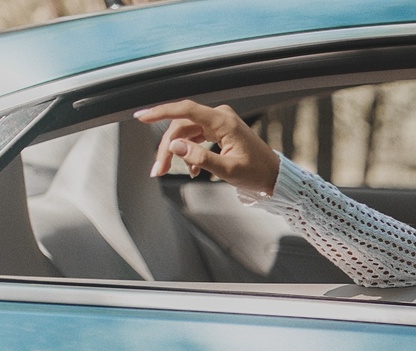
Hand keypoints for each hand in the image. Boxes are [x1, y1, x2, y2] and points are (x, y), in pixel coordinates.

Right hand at [133, 100, 279, 195]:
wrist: (274, 175)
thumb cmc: (256, 173)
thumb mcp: (228, 170)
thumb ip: (200, 158)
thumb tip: (174, 146)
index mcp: (223, 121)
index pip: (185, 110)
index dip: (161, 112)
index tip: (141, 116)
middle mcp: (220, 117)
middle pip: (182, 126)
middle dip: (167, 147)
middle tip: (157, 169)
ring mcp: (219, 123)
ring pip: (186, 132)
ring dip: (174, 151)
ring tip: (165, 171)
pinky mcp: (219, 131)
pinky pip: (195, 137)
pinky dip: (189, 152)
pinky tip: (190, 170)